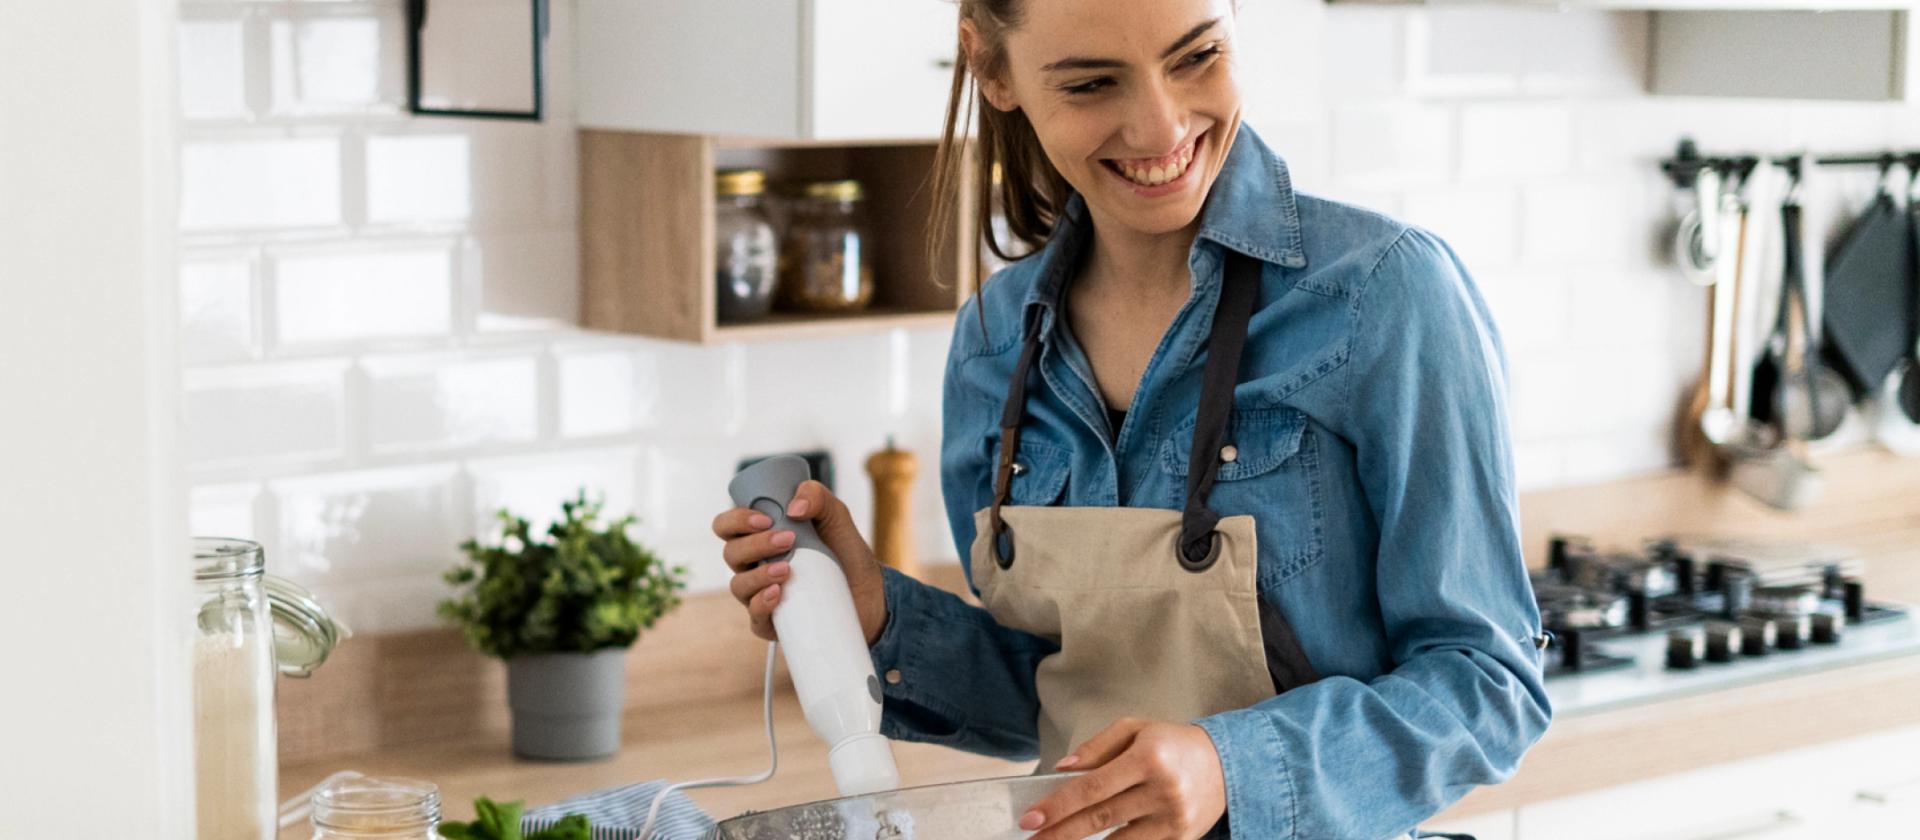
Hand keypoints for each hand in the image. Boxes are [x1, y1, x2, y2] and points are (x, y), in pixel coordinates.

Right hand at [711, 480, 887, 643]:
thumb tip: (795, 507)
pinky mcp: (773, 622)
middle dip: (755, 544)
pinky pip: (755, 617)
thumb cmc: (845, 552)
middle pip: (731, 553)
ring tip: (787, 569)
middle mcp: (754, 565)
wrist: (870, 592)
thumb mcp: (836, 517)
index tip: (765, 519)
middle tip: (788, 539)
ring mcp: (760, 594)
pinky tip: (779, 593)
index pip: (728, 526)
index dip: (736, 520)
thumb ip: (817, 497)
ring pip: (738, 585)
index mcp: (759, 537)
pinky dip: (762, 604)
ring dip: (758, 575)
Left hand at [1021, 718, 1227, 839]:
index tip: (1031, 818)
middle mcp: (1162, 790)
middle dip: (1060, 833)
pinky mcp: (1182, 839)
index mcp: (1148, 757)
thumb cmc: (1173, 744)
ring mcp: (1174, 819)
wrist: (1226, 764)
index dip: (1058, 805)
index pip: (1092, 786)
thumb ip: (1096, 747)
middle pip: (1100, 818)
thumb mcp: (1135, 729)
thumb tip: (1062, 769)